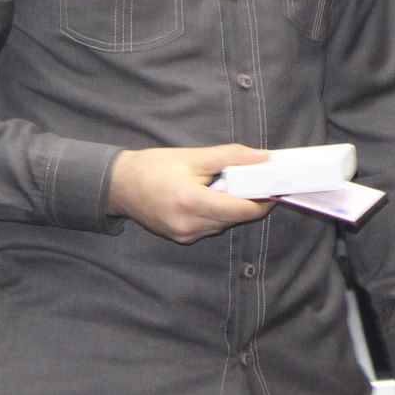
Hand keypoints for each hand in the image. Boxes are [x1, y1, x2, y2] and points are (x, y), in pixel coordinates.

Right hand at [107, 144, 271, 243]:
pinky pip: (210, 227)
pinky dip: (217, 213)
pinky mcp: (180, 238)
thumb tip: (265, 158)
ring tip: (226, 185)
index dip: (263, 199)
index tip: (275, 185)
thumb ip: (232, 157)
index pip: (241, 210)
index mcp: (192, 202)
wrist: (120, 185)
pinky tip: (210, 196)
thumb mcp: (195, 156)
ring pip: (224, 224)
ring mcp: (184, 235)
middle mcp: (189, 225)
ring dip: (232, 207)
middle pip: (235, 218)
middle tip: (256, 181)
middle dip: (249, 201)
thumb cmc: (155, 166)